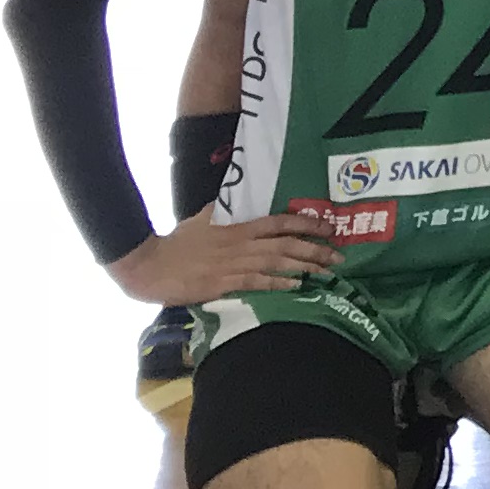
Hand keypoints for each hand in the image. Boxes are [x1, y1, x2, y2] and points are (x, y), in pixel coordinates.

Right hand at [111, 211, 339, 308]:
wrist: (150, 265)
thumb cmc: (177, 242)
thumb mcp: (204, 218)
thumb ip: (225, 211)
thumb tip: (236, 201)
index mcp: (239, 226)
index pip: (280, 222)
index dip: (307, 224)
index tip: (330, 228)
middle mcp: (241, 243)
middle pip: (286, 244)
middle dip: (316, 250)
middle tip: (339, 256)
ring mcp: (233, 263)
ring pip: (277, 263)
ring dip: (305, 268)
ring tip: (328, 273)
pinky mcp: (223, 283)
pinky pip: (257, 282)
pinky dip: (279, 284)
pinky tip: (297, 287)